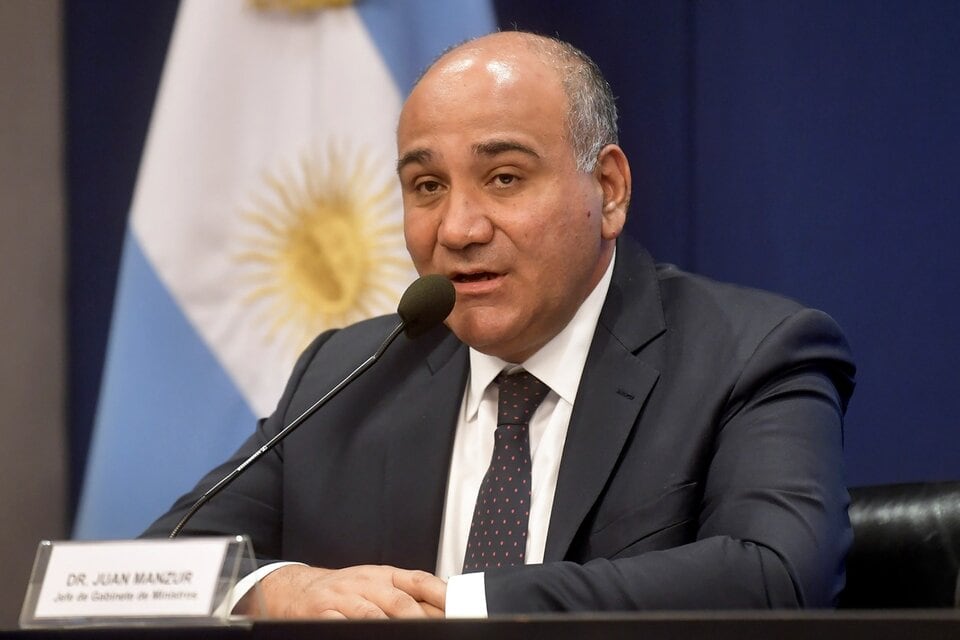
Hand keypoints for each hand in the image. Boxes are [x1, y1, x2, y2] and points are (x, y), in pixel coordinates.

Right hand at [256, 564, 446, 619]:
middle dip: (421, 620)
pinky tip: (366, 638)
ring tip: (409, 638)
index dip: (441, 594)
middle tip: (438, 632)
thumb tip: (443, 611)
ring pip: (372, 615)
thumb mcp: (376, 584)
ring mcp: (344, 598)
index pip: (419, 581)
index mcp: (385, 575)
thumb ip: (406, 594)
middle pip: (400, 601)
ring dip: (391, 629)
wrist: (299, 589)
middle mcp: (366, 583)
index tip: (459, 608)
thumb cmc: (345, 589)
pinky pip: (341, 625)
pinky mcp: (323, 614)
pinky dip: (354, 632)